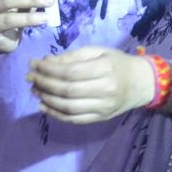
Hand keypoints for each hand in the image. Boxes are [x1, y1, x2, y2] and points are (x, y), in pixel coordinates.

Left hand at [25, 46, 156, 124]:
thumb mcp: (98, 52)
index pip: (71, 72)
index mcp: (105, 68)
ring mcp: (104, 107)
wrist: (141, 83)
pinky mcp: (101, 118)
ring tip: (35, 90)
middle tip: (30, 78)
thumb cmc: (117, 63)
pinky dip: (56, 114)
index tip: (34, 64)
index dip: (48, 70)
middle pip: (68, 90)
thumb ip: (72, 56)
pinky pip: (74, 119)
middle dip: (44, 84)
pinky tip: (44, 105)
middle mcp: (106, 89)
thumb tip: (45, 62)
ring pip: (69, 107)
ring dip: (47, 99)